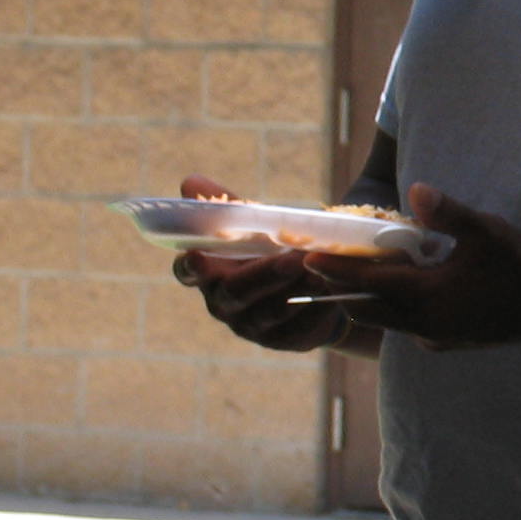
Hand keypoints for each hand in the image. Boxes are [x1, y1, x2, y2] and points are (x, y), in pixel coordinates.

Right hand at [170, 174, 350, 353]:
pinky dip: (316, 308)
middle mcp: (225, 303)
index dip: (190, 266)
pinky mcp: (286, 339)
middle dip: (263, 275)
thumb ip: (226, 208)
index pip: (187, 273)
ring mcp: (254, 326)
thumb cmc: (269, 253)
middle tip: (291, 259)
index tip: (197, 255)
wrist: (310, 289)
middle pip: (236, 292)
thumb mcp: (250, 228)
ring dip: (295, 290)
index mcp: (209, 274)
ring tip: (318, 272)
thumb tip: (190, 180)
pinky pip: (300, 325)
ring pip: (272, 311)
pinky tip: (333, 291)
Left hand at [310, 183, 520, 350]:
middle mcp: (423, 323)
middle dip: (340, 288)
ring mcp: (435, 336)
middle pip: (366, 308)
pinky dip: (393, 310)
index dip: (336, 269)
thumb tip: (416, 188)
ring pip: (386, 320)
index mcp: (426, 296)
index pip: (368, 281)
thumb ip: (448, 213)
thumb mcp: (487, 231)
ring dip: (366, 300)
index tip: (306, 257)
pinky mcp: (447, 341)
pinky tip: (398, 294)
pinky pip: (407, 327)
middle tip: (315, 269)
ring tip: (350, 278)